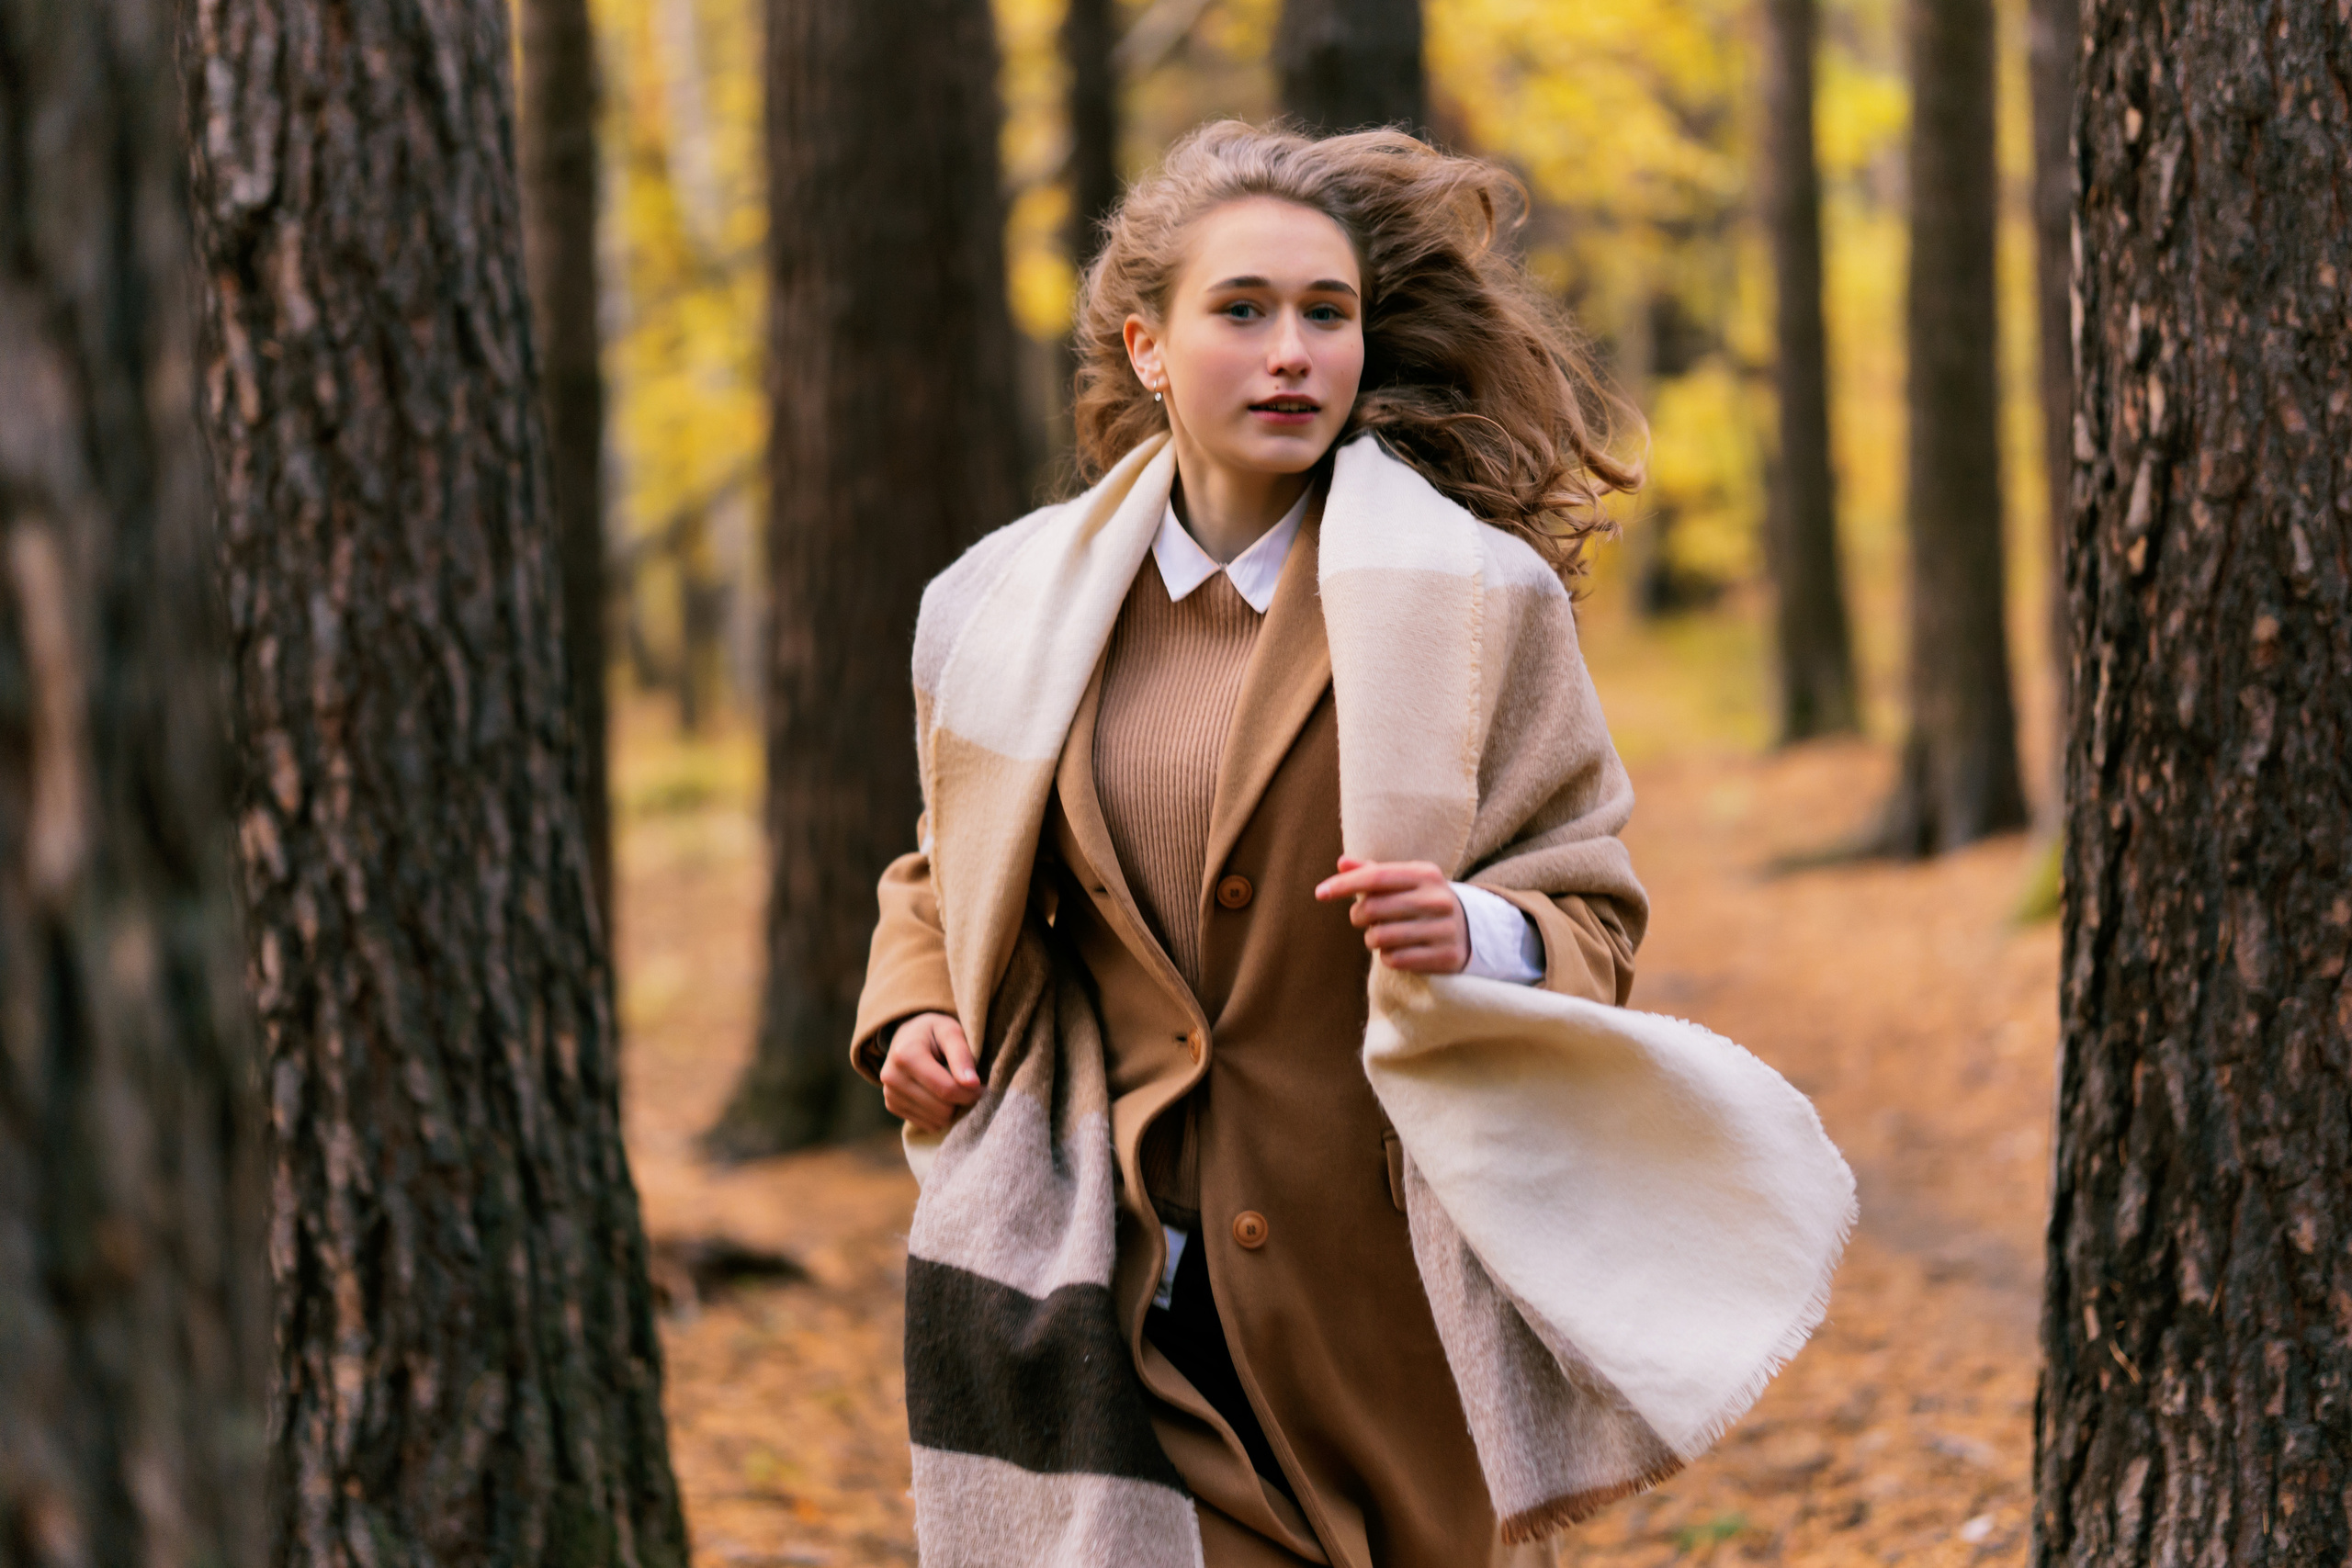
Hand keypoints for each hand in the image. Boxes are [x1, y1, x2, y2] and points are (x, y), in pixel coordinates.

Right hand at [880, 1012, 980, 1131]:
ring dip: (951, 1109)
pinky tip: (939, 1096)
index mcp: (906, 1055)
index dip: (971, 1092)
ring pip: (935, 1121)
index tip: (982, 1086)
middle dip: (961, 1101)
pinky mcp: (892, 1106)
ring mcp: (889, 1094)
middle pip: (941, 1109)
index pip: (946, 1089)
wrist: (907, 1035)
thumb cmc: (934, 1032)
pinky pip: (927, 1125)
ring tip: (952, 1088)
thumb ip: (962, 1055)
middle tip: (969, 1087)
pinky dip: (939, 1115)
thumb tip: (972, 1084)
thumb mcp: (950, 1031)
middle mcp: (892, 1077)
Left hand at [1313, 857, 1469, 973]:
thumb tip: (1341, 862)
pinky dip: (1386, 957)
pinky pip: (1394, 960)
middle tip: (1362, 918)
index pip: (1375, 877)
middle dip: (1357, 916)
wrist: (1469, 931)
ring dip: (1371, 939)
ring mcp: (1444, 929)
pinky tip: (1396, 950)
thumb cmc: (1422, 902)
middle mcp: (1437, 899)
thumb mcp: (1404, 882)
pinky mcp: (1445, 956)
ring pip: (1380, 937)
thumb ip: (1372, 873)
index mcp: (1425, 874)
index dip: (1343, 885)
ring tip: (1381, 935)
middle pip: (1373, 908)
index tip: (1320, 893)